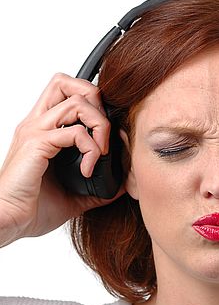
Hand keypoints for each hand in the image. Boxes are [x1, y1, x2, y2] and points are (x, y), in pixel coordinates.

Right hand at [0, 73, 124, 246]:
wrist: (7, 221)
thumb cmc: (31, 208)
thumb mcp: (73, 196)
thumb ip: (97, 186)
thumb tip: (122, 185)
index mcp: (43, 130)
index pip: (66, 93)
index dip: (93, 104)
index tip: (105, 136)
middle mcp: (37, 124)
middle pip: (67, 82)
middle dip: (96, 101)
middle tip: (103, 134)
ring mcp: (35, 132)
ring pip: (77, 101)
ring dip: (99, 125)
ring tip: (101, 153)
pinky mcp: (37, 144)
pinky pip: (75, 132)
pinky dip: (91, 148)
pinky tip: (89, 169)